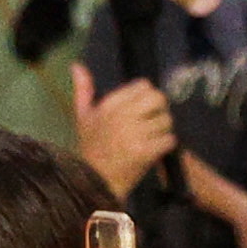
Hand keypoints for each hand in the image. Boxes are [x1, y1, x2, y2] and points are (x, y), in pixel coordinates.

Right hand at [70, 68, 174, 188]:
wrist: (94, 182)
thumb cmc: (91, 148)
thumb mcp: (83, 116)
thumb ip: (83, 89)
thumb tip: (77, 65)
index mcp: (108, 105)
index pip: (143, 85)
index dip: (147, 97)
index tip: (141, 111)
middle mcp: (120, 116)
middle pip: (159, 99)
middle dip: (159, 111)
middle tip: (151, 124)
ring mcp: (133, 134)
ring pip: (166, 121)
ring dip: (163, 131)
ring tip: (149, 140)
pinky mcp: (144, 151)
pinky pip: (169, 140)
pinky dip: (166, 146)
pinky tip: (154, 151)